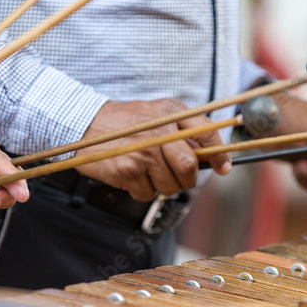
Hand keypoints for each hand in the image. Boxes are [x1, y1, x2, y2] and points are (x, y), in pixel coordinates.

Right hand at [75, 99, 231, 201]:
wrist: (83, 123)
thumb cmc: (125, 122)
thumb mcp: (157, 114)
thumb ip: (182, 131)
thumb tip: (209, 157)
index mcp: (170, 113)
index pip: (206, 132)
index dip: (220, 154)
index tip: (223, 168)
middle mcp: (159, 131)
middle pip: (189, 167)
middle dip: (186, 180)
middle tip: (178, 179)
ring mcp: (143, 152)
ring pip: (169, 186)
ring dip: (162, 186)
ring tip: (148, 172)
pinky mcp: (127, 170)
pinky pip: (147, 194)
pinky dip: (142, 191)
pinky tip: (132, 175)